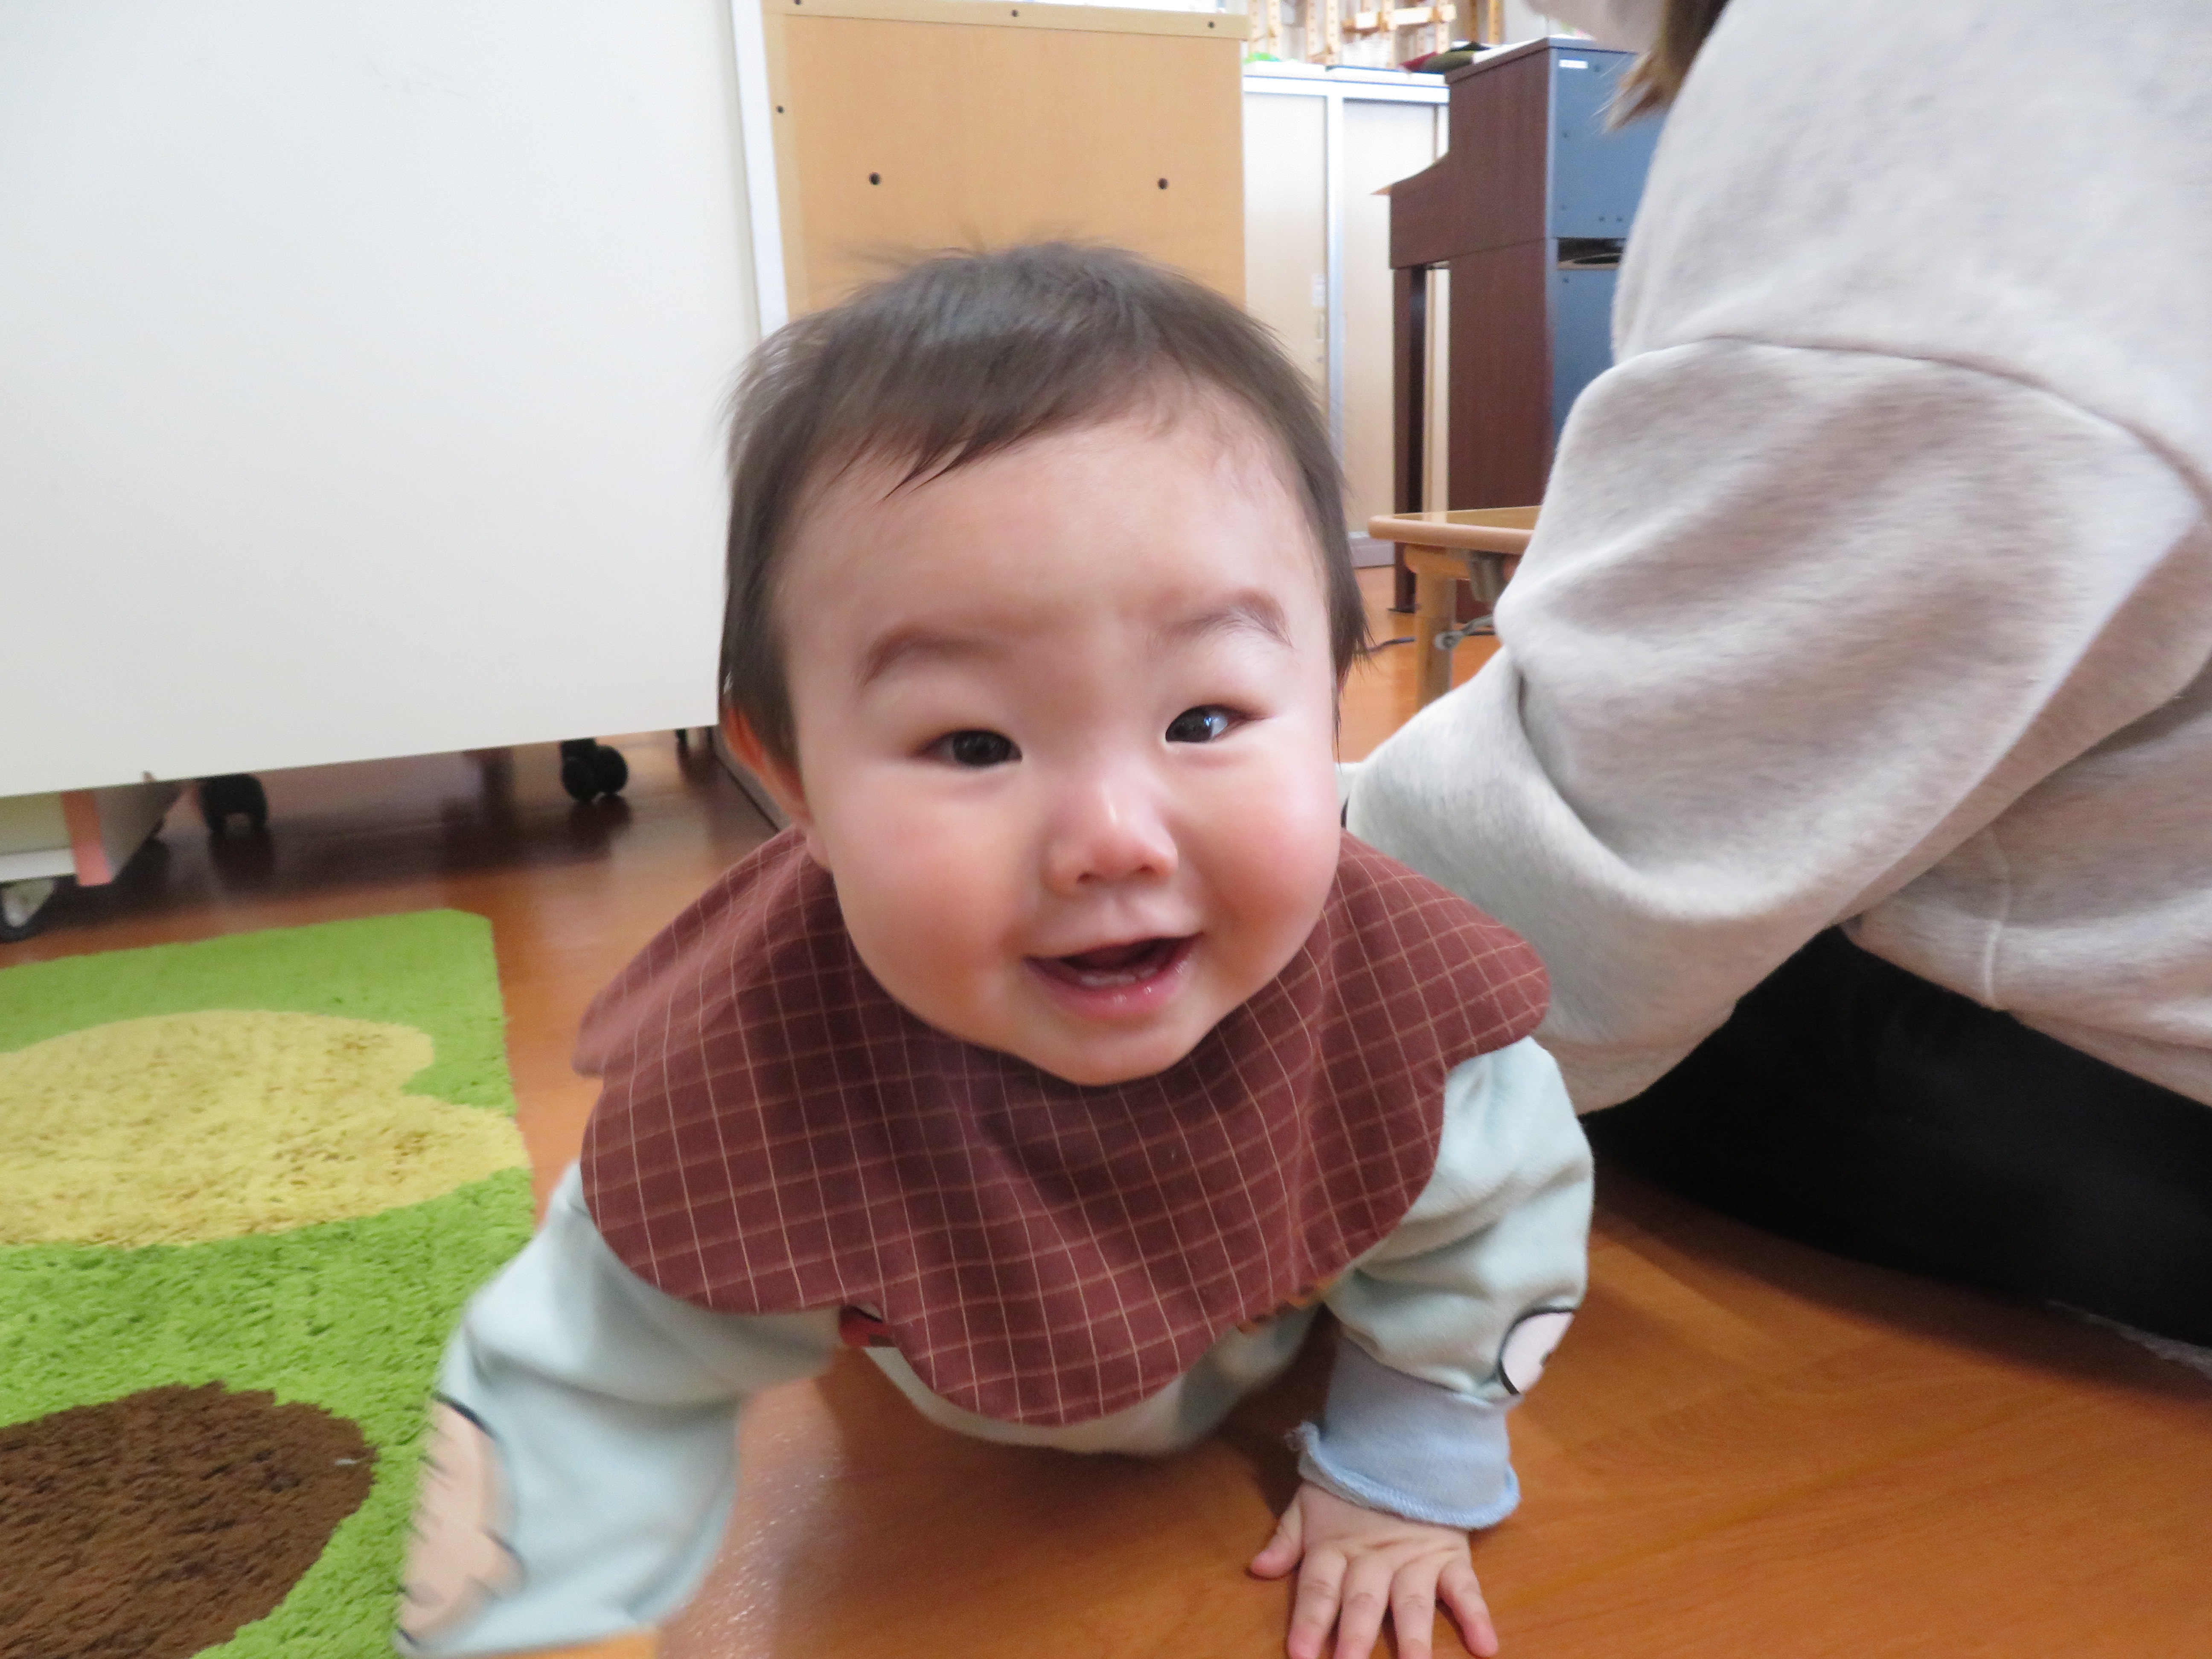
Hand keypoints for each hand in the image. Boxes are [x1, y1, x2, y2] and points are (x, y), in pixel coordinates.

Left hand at [1248, 1481, 1497, 1658]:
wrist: (1403, 1444)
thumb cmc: (1350, 1485)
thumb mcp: (1309, 1504)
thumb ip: (1286, 1539)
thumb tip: (1257, 1569)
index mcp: (1336, 1548)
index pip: (1319, 1588)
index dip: (1309, 1620)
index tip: (1300, 1654)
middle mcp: (1374, 1559)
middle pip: (1363, 1601)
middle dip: (1356, 1635)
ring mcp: (1415, 1559)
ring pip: (1412, 1602)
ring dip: (1412, 1637)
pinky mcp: (1450, 1556)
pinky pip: (1465, 1588)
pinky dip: (1477, 1616)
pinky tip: (1485, 1646)